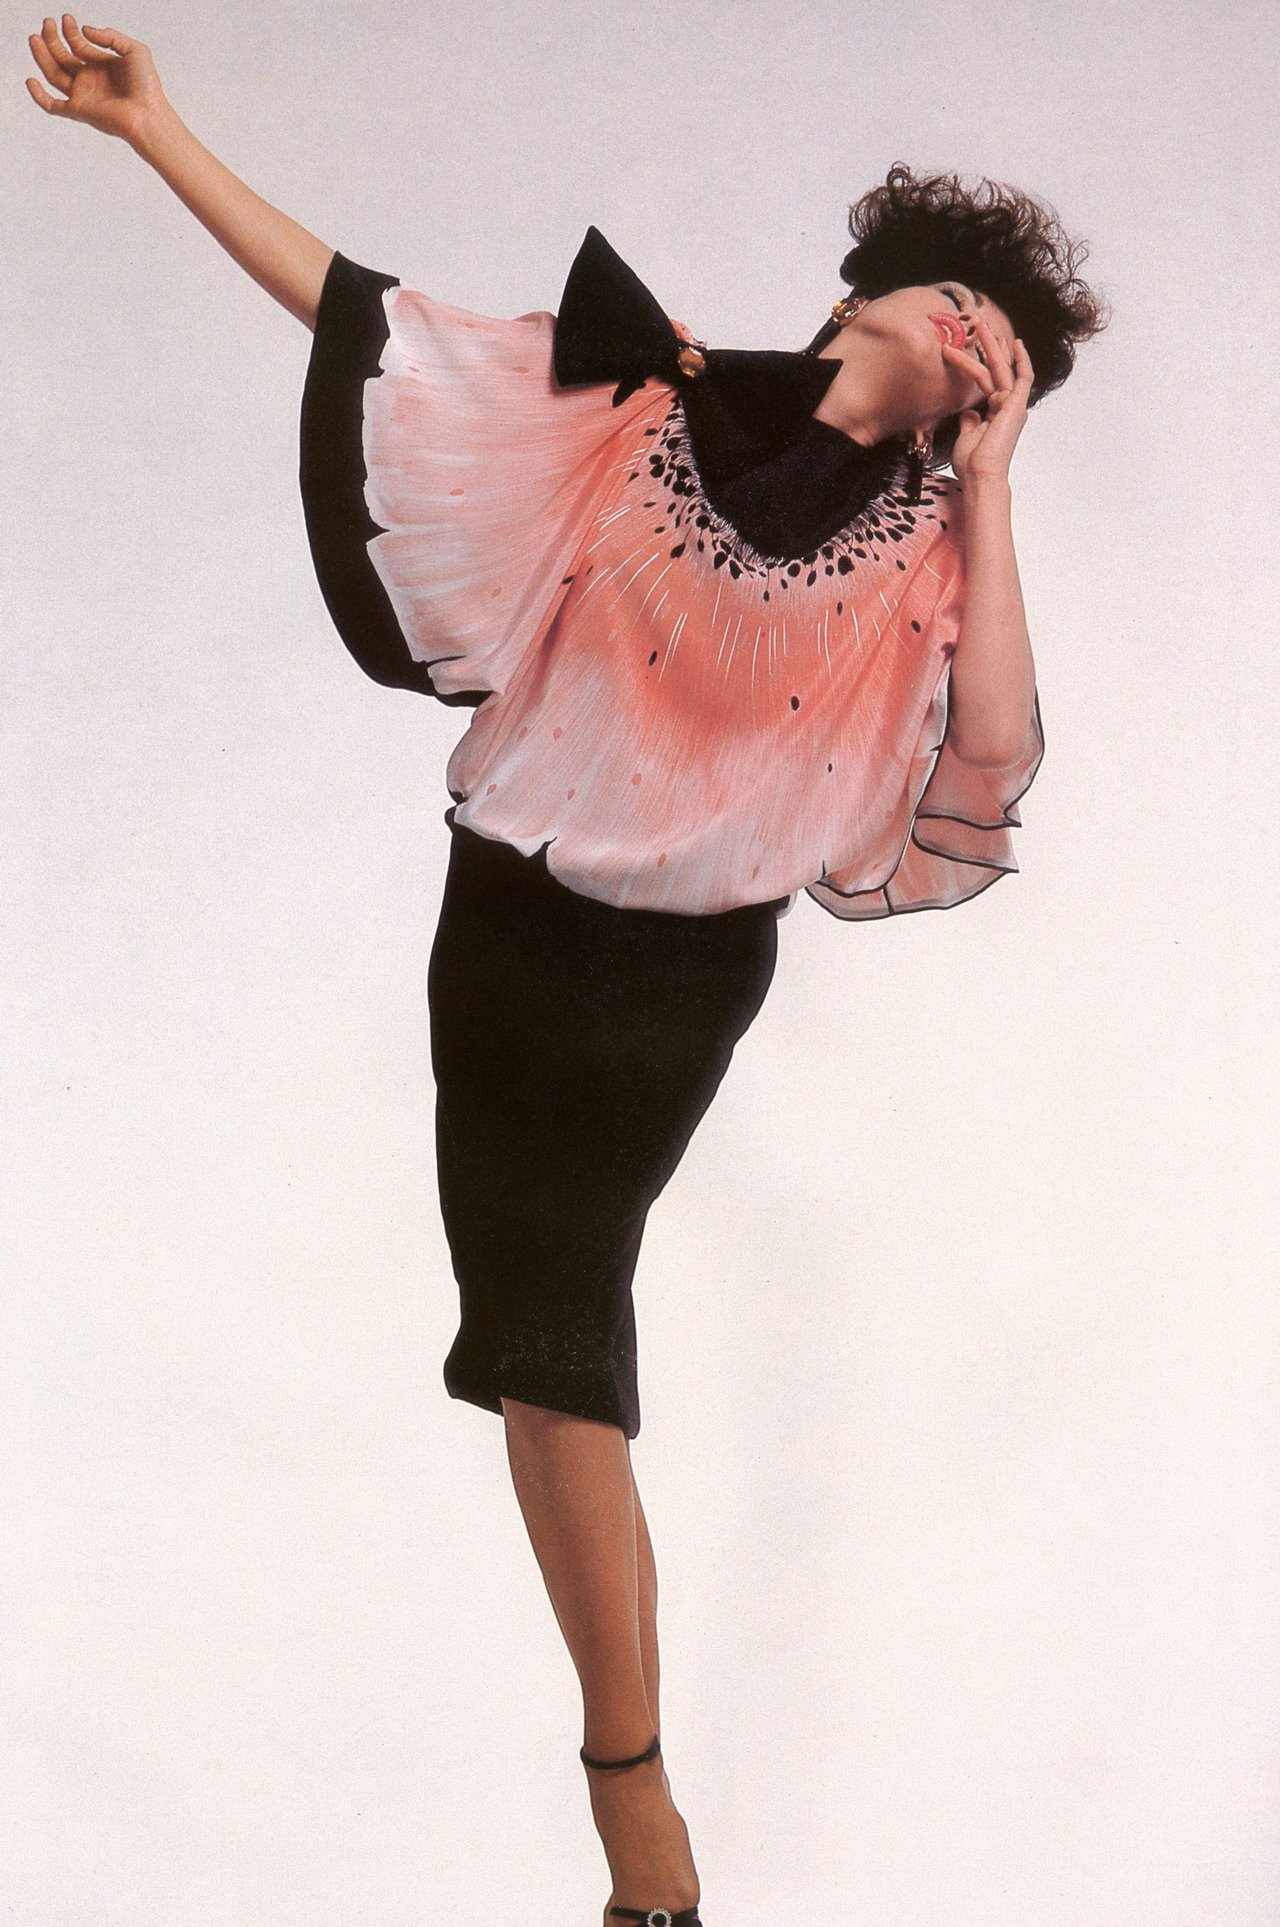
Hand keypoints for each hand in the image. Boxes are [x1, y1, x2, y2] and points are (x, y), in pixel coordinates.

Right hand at [25, 16, 165, 146]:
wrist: (148, 114)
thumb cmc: (147, 86)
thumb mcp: (134, 50)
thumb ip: (111, 35)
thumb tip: (85, 30)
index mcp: (101, 65)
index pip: (78, 45)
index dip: (70, 31)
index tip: (66, 19)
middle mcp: (89, 79)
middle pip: (62, 57)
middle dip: (53, 39)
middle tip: (47, 23)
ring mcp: (82, 95)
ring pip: (54, 74)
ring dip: (42, 56)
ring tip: (36, 37)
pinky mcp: (79, 111)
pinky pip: (52, 106)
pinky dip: (39, 96)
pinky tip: (30, 80)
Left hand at [941, 320, 1033, 488]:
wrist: (980, 474)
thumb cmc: (971, 462)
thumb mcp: (966, 436)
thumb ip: (970, 421)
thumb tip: (968, 411)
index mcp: (995, 414)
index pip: (987, 382)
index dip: (979, 362)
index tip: (971, 345)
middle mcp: (1006, 407)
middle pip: (996, 370)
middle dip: (987, 346)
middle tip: (978, 322)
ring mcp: (1012, 406)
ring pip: (1001, 369)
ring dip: (991, 346)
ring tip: (980, 324)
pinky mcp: (1017, 406)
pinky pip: (1023, 378)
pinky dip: (1021, 360)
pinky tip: (1015, 344)